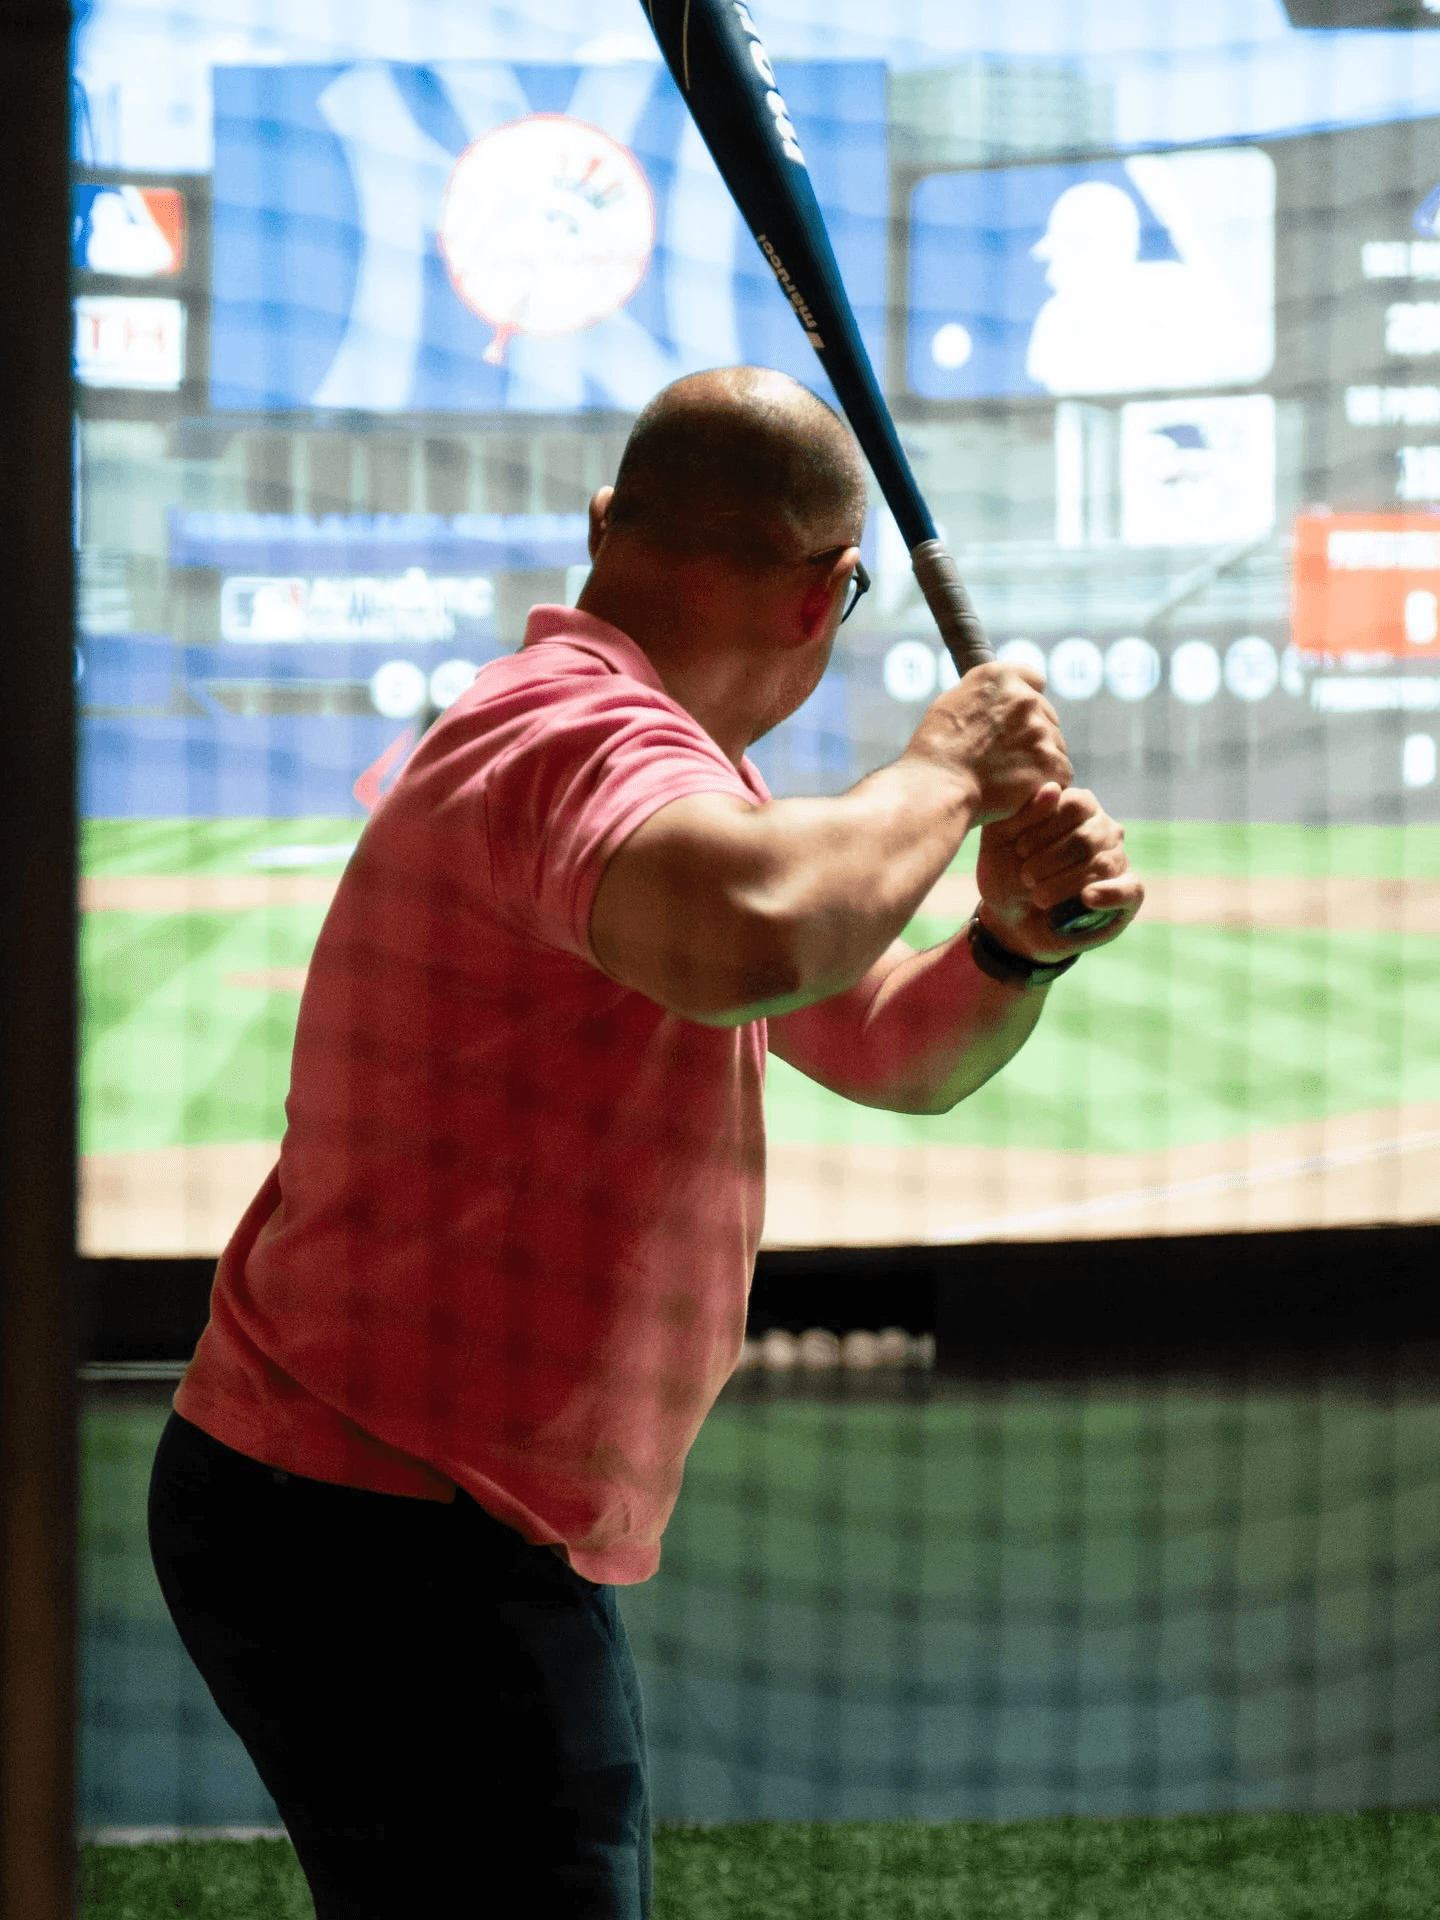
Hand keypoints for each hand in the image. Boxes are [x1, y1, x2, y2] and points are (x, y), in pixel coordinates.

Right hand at [905, 664, 1071, 825]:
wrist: (937, 790)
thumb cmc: (935, 753)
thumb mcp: (951, 704)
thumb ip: (982, 696)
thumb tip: (998, 699)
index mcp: (999, 678)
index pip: (1033, 679)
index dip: (1025, 701)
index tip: (1016, 719)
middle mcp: (1025, 698)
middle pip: (1046, 716)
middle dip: (1031, 735)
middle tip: (1003, 759)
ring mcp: (1041, 731)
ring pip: (1054, 746)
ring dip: (1039, 761)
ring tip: (1006, 779)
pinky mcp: (1053, 763)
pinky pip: (1060, 773)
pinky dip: (1045, 784)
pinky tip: (1019, 792)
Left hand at [974, 784, 1143, 961]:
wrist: (1010, 918)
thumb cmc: (1006, 871)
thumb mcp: (1001, 840)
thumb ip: (1023, 813)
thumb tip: (1053, 788)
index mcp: (1078, 806)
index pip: (1075, 804)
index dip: (1045, 827)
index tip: (1019, 849)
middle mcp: (1104, 829)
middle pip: (1087, 836)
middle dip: (1050, 859)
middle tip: (1026, 876)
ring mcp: (1118, 861)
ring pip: (1102, 864)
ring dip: (1064, 883)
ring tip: (1038, 895)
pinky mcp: (1127, 896)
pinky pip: (1131, 889)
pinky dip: (1110, 894)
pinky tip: (1086, 898)